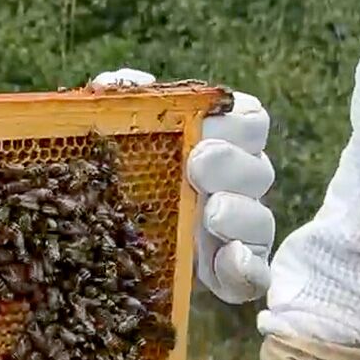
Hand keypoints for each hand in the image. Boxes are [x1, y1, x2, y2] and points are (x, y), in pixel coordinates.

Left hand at [90, 69, 273, 302]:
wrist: (100, 243)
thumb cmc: (117, 175)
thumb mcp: (116, 138)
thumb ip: (119, 107)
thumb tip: (106, 86)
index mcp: (219, 143)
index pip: (248, 121)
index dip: (233, 121)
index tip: (203, 123)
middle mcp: (237, 184)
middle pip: (257, 169)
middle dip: (231, 163)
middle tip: (199, 164)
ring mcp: (236, 231)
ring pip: (258, 220)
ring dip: (238, 214)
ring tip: (211, 212)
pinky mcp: (229, 272)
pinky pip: (253, 273)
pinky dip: (244, 268)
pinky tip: (230, 261)